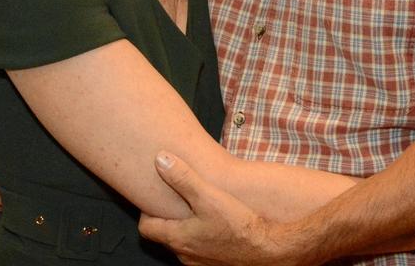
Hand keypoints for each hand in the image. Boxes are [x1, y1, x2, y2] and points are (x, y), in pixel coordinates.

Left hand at [139, 152, 292, 265]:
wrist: (268, 249)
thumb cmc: (238, 225)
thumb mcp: (208, 195)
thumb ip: (183, 177)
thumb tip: (161, 160)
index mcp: (178, 238)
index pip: (146, 229)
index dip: (147, 212)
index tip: (153, 198)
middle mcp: (185, 255)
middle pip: (165, 236)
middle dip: (167, 218)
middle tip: (173, 200)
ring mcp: (200, 263)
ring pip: (183, 244)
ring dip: (185, 229)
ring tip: (195, 210)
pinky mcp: (216, 264)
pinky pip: (200, 250)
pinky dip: (201, 237)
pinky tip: (215, 224)